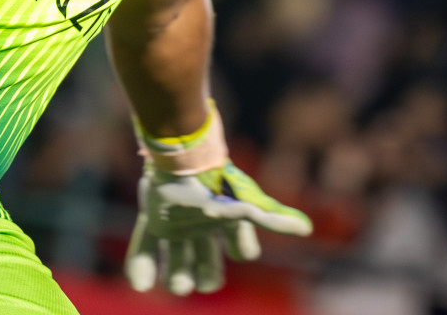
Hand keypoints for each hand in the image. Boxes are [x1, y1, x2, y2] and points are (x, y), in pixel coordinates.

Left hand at [125, 161, 311, 295]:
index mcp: (226, 219)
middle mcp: (201, 223)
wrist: (182, 159)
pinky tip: (141, 285)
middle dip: (206, 275)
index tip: (240, 250)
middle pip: (205, 258)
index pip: (237, 244)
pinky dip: (141, 267)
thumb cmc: (216, 183)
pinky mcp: (153, 219)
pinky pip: (145, 247)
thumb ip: (272, 219)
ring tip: (179, 286)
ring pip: (176, 256)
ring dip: (176, 276)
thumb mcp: (246, 204)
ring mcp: (176, 222)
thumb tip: (305, 229)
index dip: (240, 249)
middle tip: (204, 284)